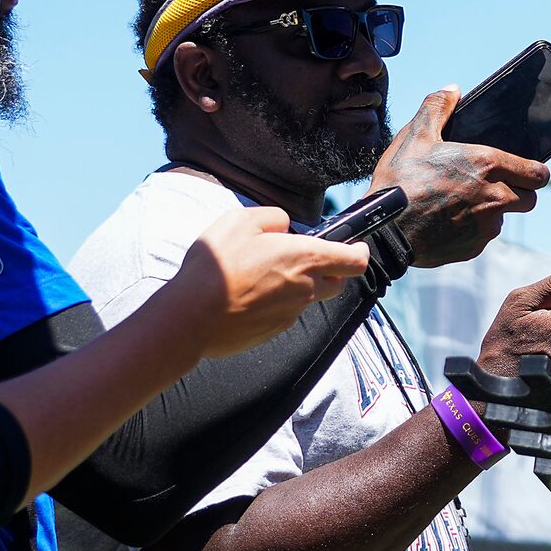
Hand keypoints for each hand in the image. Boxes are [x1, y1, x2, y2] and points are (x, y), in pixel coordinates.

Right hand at [181, 206, 368, 355]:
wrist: (191, 317)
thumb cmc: (216, 266)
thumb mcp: (241, 221)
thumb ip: (272, 218)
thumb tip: (284, 227)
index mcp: (306, 258)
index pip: (354, 260)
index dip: (358, 252)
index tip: (354, 246)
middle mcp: (306, 289)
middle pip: (337, 282)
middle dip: (330, 270)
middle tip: (303, 257)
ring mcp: (291, 314)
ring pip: (308, 298)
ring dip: (297, 286)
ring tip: (262, 274)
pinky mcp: (273, 331)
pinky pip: (285, 313)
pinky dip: (275, 304)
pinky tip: (248, 295)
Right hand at [373, 88, 550, 268]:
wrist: (383, 229)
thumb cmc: (400, 180)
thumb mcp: (415, 135)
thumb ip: (437, 107)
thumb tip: (453, 90)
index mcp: (487, 165)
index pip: (538, 173)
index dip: (535, 171)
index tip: (525, 171)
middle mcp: (496, 197)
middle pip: (530, 198)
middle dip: (519, 192)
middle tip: (493, 185)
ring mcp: (486, 226)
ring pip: (504, 218)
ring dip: (492, 211)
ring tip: (461, 202)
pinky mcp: (474, 248)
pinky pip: (483, 237)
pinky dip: (472, 230)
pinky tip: (447, 221)